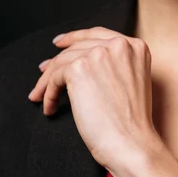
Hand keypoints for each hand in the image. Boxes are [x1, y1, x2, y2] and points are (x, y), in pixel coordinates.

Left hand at [28, 27, 160, 170]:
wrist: (131, 142)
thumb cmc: (132, 122)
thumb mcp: (132, 81)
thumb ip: (115, 64)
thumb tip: (78, 59)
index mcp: (136, 46)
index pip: (99, 35)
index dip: (77, 37)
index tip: (61, 43)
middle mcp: (119, 45)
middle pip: (78, 47)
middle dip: (58, 60)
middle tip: (43, 70)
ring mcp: (99, 54)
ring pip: (62, 61)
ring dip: (48, 80)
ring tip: (41, 95)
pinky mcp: (79, 68)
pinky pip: (55, 77)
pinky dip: (48, 93)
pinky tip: (50, 106)